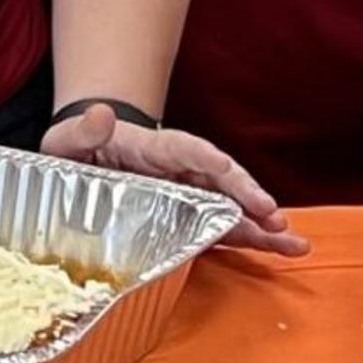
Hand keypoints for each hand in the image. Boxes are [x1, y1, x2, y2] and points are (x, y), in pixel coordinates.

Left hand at [41, 103, 306, 255]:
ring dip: (262, 223)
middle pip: (220, 179)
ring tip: (294, 242)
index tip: (222, 167)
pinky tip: (285, 249)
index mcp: (152, 148)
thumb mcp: (69, 138)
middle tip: (272, 214)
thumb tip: (100, 113)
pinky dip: (254, 238)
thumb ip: (84, 130)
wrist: (87, 158)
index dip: (204, 157)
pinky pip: (226, 227)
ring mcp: (191, 193)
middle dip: (246, 195)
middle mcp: (181, 169)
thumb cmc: (78, 148)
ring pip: (233, 206)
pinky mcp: (193, 217)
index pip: (183, 148)